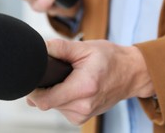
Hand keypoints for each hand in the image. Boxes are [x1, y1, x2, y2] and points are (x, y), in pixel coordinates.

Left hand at [26, 39, 154, 124]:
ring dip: (54, 93)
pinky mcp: (82, 118)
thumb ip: (61, 48)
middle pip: (47, 103)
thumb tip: (42, 49)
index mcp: (84, 88)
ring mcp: (83, 115)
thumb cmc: (111, 59)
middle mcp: (83, 106)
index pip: (45, 100)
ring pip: (53, 106)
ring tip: (69, 78)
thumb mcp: (86, 47)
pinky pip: (62, 109)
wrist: (131, 73)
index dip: (33, 90)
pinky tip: (72, 87)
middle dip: (44, 88)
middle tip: (56, 72)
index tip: (33, 79)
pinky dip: (62, 98)